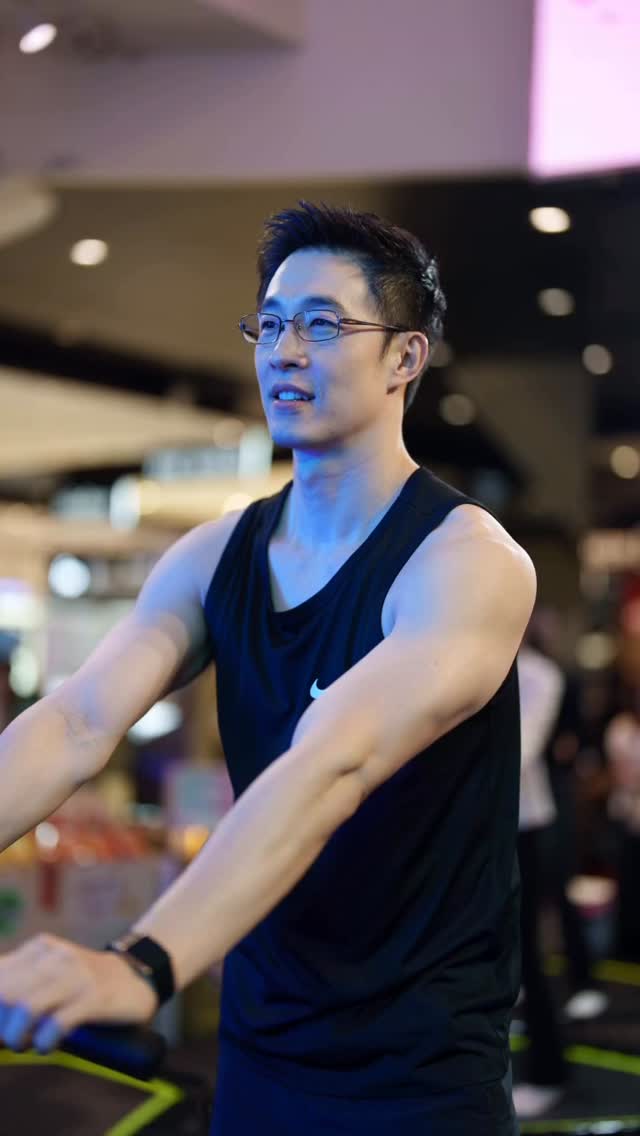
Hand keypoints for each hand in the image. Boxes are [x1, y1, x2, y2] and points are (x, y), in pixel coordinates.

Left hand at [0, 933, 157, 1054]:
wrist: (139, 975)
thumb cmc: (86, 983)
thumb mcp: (51, 972)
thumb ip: (23, 982)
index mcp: (40, 948)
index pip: (0, 974)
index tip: (2, 1027)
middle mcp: (56, 956)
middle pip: (6, 993)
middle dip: (2, 1025)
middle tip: (14, 1039)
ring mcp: (77, 975)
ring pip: (26, 1007)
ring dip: (18, 1036)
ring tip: (26, 1044)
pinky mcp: (95, 996)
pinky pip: (56, 1023)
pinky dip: (45, 1042)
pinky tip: (48, 1046)